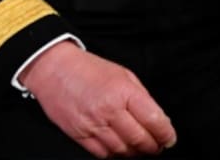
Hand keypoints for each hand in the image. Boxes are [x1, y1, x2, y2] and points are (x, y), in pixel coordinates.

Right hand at [19, 42, 175, 156]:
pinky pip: (103, 154)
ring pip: (123, 151)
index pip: (155, 122)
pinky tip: (117, 144)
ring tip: (136, 145)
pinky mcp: (79, 134)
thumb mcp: (122, 74)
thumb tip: (159, 121)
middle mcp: (108, 109)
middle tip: (155, 144)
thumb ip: (141, 98)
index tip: (168, 137)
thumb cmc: (87, 68)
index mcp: (122, 91)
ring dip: (134, 152)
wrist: (52, 68)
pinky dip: (114, 153)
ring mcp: (92, 124)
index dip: (166, 134)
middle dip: (153, 146)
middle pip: (141, 141)